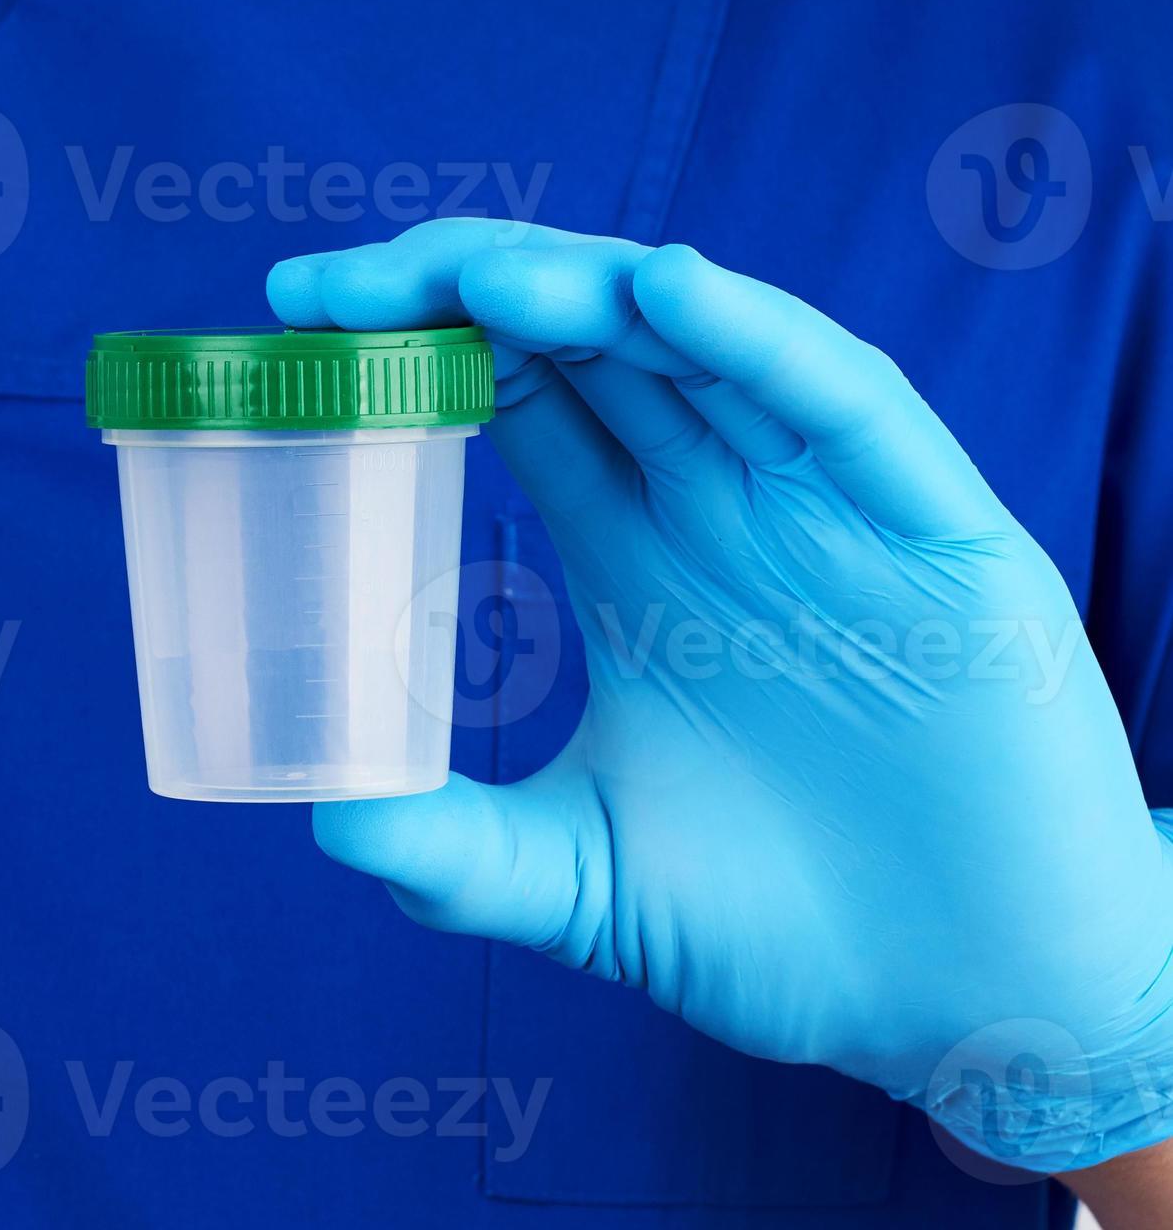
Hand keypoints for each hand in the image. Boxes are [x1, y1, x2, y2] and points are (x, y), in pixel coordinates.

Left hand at [268, 221, 1172, 1174]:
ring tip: (479, 272)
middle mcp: (719, 501)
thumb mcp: (592, 882)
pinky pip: (838, 403)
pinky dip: (754, 339)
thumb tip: (329, 818)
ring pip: (697, 343)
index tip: (300, 312)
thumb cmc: (792, 925)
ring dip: (587, 288)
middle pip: (585, 338)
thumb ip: (466, 856)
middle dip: (468, 288)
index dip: (418, 337)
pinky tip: (666, 291)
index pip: (518, 393)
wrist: (978, 1005)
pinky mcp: (933, 532)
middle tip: (340, 284)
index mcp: (635, 550)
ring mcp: (823, 505)